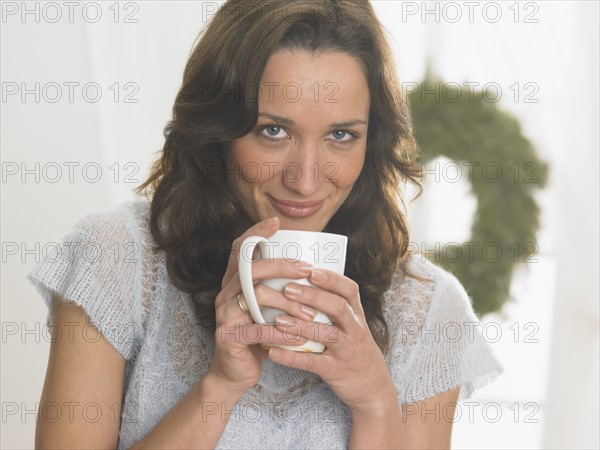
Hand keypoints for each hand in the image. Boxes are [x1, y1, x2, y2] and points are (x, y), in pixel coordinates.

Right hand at [207, 216, 316, 393]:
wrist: (234, 373)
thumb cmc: (257, 337)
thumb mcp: (266, 309)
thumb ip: (277, 288)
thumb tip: (308, 268)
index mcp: (234, 283)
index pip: (240, 250)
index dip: (255, 233)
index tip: (276, 222)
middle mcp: (226, 294)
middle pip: (251, 269)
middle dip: (281, 266)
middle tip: (307, 270)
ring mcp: (225, 315)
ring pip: (255, 297)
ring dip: (287, 304)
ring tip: (310, 315)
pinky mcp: (229, 338)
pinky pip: (258, 331)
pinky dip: (282, 335)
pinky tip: (300, 339)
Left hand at [268, 269, 398, 415]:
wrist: (374, 387)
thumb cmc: (355, 349)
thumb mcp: (353, 324)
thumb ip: (335, 306)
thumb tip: (305, 280)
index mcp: (357, 315)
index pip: (349, 290)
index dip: (331, 279)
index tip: (310, 270)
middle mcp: (354, 329)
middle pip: (338, 307)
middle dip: (312, 296)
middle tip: (288, 289)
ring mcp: (346, 350)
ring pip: (326, 334)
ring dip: (301, 326)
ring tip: (278, 320)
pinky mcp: (336, 370)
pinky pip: (313, 362)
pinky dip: (292, 358)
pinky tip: (273, 352)